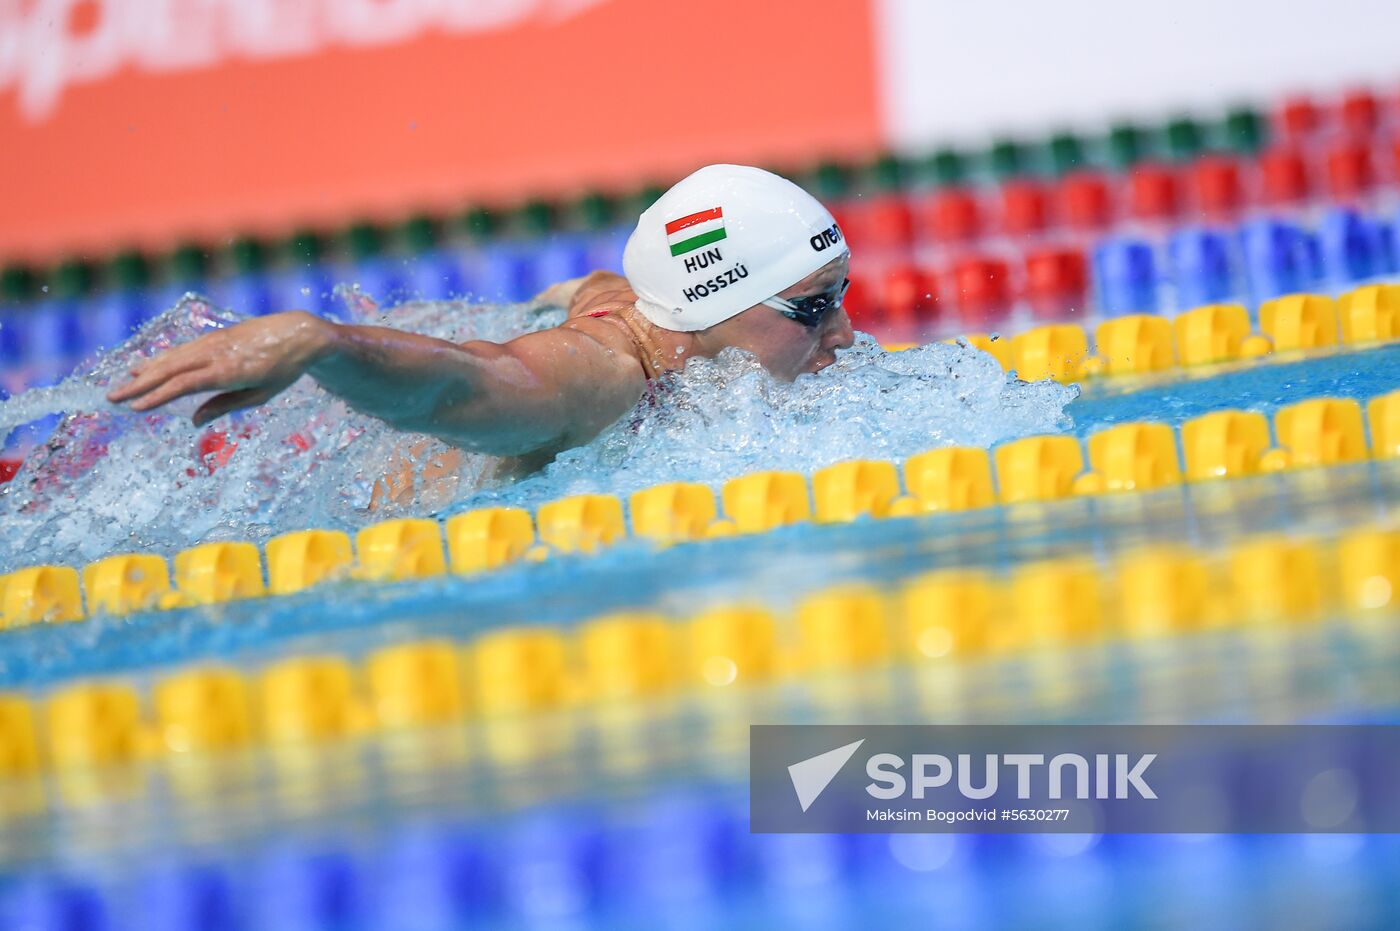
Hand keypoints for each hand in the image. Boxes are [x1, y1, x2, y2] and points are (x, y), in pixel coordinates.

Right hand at [106, 311, 332, 425]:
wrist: (299, 333)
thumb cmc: (283, 370)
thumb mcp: (260, 395)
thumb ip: (225, 407)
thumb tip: (195, 422)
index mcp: (228, 372)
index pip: (183, 385)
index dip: (157, 396)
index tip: (135, 408)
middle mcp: (215, 354)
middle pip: (169, 370)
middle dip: (138, 384)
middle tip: (112, 398)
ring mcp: (213, 342)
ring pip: (172, 356)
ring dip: (144, 370)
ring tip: (121, 383)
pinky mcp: (213, 337)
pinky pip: (182, 349)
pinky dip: (161, 358)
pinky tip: (146, 365)